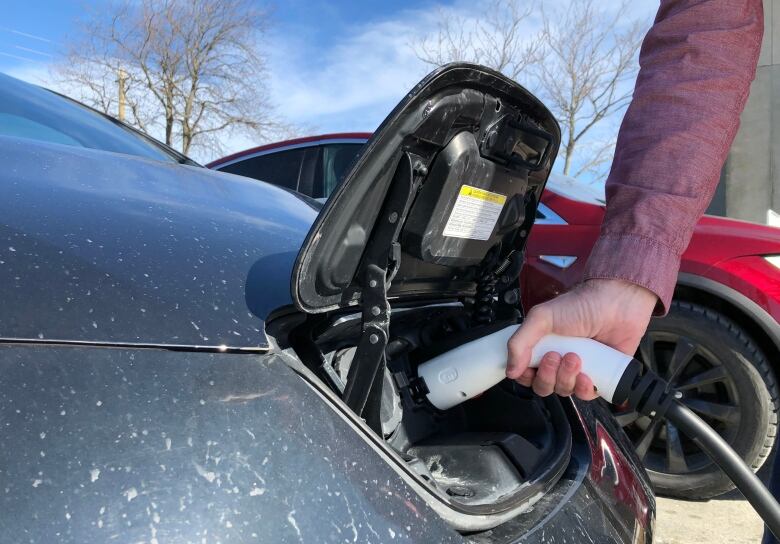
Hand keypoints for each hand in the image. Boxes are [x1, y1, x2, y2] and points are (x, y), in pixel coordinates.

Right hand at [506, 279, 657, 399]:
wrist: (617, 303)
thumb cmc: (581, 305)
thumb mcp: (541, 318)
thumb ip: (520, 342)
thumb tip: (510, 370)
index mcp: (541, 346)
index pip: (525, 372)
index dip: (525, 375)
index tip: (530, 366)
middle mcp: (558, 359)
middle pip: (543, 386)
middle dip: (547, 376)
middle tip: (555, 356)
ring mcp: (578, 368)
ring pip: (563, 390)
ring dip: (566, 378)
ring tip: (575, 357)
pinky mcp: (598, 375)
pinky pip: (586, 394)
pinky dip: (583, 389)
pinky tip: (586, 374)